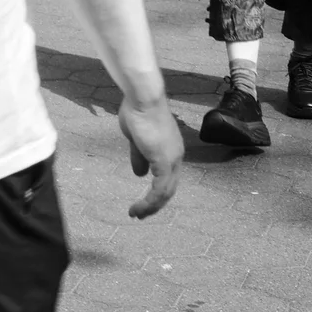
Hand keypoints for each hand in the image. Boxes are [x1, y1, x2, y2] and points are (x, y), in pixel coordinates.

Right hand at [119, 96, 182, 219]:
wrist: (143, 97)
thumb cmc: (138, 111)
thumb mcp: (136, 138)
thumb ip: (139, 156)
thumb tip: (139, 174)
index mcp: (171, 149)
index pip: (167, 177)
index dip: (156, 190)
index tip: (142, 199)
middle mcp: (176, 156)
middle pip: (169, 188)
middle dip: (154, 204)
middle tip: (140, 213)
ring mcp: (172, 160)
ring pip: (166, 192)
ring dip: (151, 206)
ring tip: (136, 214)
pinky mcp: (164, 162)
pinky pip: (159, 190)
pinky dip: (149, 202)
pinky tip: (138, 208)